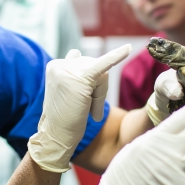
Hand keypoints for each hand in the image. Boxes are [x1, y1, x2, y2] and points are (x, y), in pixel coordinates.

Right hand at [28, 45, 131, 172]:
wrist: (56, 136)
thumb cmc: (64, 118)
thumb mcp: (69, 91)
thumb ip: (75, 74)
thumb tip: (88, 56)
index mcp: (55, 65)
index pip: (82, 64)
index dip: (88, 84)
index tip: (80, 98)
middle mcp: (60, 63)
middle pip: (94, 67)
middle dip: (95, 89)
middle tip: (83, 108)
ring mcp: (69, 69)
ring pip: (101, 75)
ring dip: (99, 95)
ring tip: (85, 110)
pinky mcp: (82, 78)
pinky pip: (104, 64)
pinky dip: (118, 55)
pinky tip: (129, 48)